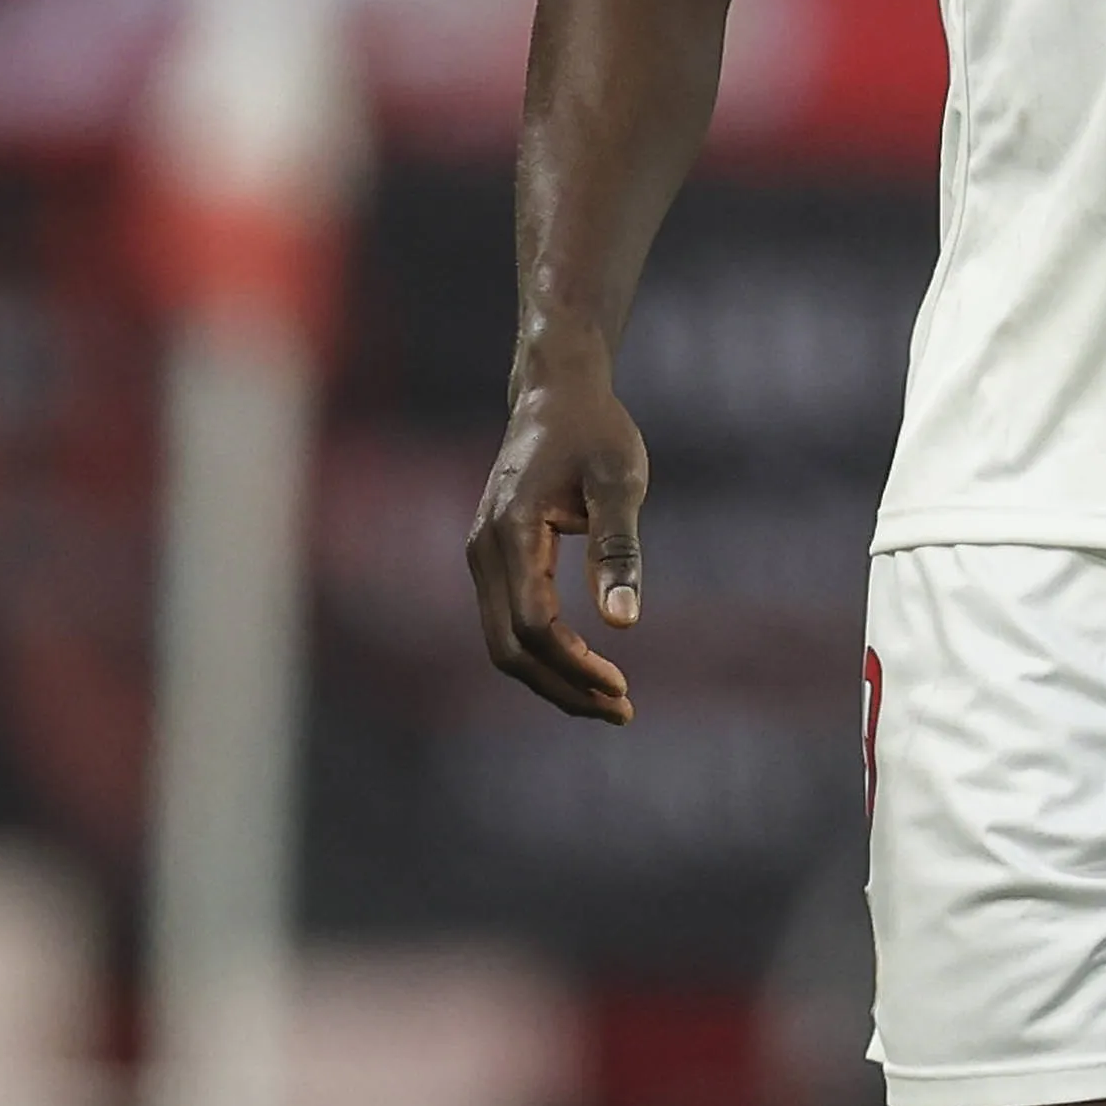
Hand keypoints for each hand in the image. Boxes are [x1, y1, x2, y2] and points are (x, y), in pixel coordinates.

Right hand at [466, 373, 648, 723]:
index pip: (533, 625)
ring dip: (552, 677)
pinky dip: (542, 654)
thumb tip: (623, 623)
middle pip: (509, 649)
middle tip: (621, 711)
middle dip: (562, 687)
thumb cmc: (595, 431)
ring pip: (503, 643)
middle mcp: (484, 551)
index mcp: (511, 532)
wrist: (555, 394)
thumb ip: (618, 549)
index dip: (575, 665)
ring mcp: (482, 556)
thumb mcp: (620, 481)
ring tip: (609, 700)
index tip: (622, 687)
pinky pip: (508, 622)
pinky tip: (584, 665)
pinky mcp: (493, 558)